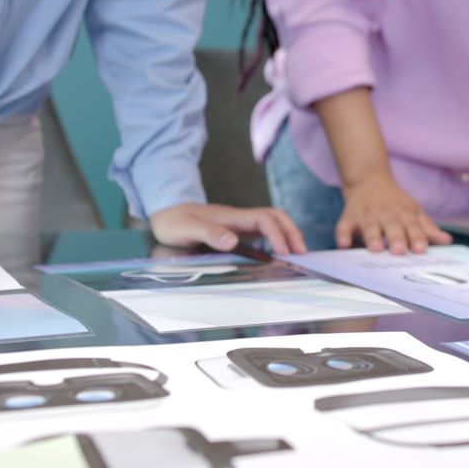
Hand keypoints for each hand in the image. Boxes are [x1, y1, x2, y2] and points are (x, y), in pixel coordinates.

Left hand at [149, 203, 306, 254]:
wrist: (166, 212)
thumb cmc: (173, 221)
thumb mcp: (185, 229)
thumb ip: (208, 233)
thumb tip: (233, 241)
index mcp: (231, 217)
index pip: (264, 220)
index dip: (277, 235)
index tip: (283, 253)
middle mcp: (239, 218)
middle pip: (276, 216)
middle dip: (292, 232)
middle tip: (302, 254)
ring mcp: (239, 223)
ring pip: (272, 222)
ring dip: (287, 235)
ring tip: (296, 255)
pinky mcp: (236, 230)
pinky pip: (263, 231)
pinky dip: (276, 240)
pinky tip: (277, 255)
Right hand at [337, 173, 451, 253]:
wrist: (368, 180)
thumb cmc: (395, 203)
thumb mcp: (414, 212)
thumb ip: (427, 229)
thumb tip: (448, 241)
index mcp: (404, 214)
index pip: (413, 226)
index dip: (417, 238)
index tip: (421, 250)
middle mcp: (386, 214)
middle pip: (392, 226)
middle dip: (396, 238)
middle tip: (400, 251)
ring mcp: (366, 215)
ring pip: (369, 226)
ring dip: (372, 237)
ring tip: (376, 249)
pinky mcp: (349, 217)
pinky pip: (344, 226)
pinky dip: (343, 235)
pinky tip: (344, 245)